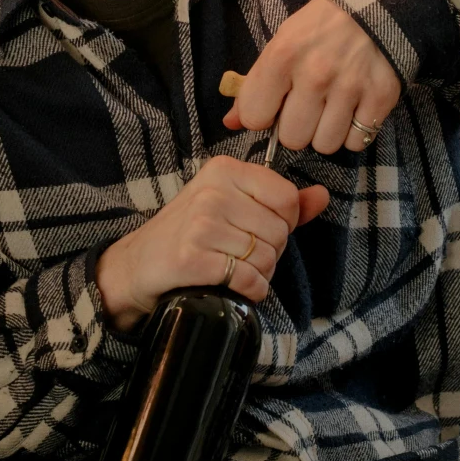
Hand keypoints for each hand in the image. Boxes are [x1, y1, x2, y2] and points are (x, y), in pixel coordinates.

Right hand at [95, 153, 328, 330]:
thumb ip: (280, 201)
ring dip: (258, 274)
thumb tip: (322, 195)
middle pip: (280, 231)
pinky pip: (248, 280)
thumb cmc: (190, 234)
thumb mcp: (233, 205)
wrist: (137, 265)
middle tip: (240, 255)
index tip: (260, 230)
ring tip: (232, 269)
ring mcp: (201, 224)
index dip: (284, 223)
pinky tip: (231, 286)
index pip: (287, 198)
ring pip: (266, 258)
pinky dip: (249, 291)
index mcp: (225, 170)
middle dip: (269, 252)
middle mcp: (213, 191)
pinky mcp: (192, 258)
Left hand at [223, 0, 401, 156]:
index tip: (274, 106)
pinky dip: (354, 131)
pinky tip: (353, 109)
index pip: (255, 117)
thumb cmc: (317, 32)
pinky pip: (357, 141)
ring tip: (331, 109)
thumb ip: (253, 86)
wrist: (371, 9)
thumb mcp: (280, 46)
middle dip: (297, 127)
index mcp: (282, 56)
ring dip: (326, 132)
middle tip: (307, 107)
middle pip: (293, 139)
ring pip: (326, 145)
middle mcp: (315, 74)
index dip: (262, 116)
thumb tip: (230, 124)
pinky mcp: (381, 97)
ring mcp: (351, 87)